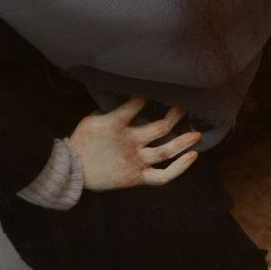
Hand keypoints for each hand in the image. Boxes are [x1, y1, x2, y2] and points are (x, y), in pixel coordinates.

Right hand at [68, 98, 200, 191]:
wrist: (72, 172)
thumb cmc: (82, 142)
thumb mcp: (91, 120)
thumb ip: (110, 110)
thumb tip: (125, 99)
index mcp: (116, 125)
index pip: (135, 105)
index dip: (146, 97)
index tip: (154, 91)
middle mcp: (130, 142)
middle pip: (161, 128)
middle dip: (176, 115)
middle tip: (184, 108)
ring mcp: (136, 160)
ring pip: (166, 151)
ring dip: (184, 141)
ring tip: (198, 134)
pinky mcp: (138, 177)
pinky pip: (162, 176)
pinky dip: (180, 168)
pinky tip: (192, 156)